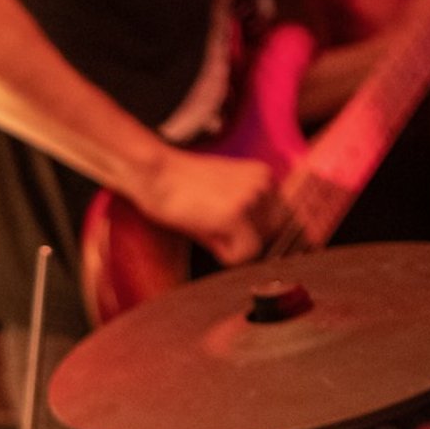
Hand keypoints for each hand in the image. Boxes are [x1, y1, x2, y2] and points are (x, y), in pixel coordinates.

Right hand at [138, 149, 278, 264]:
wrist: (154, 173)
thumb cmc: (182, 188)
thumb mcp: (225, 194)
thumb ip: (251, 214)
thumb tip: (264, 248)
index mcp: (265, 176)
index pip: (275, 224)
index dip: (249, 231)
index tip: (221, 218)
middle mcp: (265, 184)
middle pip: (270, 237)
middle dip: (243, 239)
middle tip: (209, 220)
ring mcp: (251, 198)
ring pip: (258, 246)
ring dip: (232, 244)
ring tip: (205, 221)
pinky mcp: (235, 214)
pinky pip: (245, 254)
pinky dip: (225, 254)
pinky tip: (205, 230)